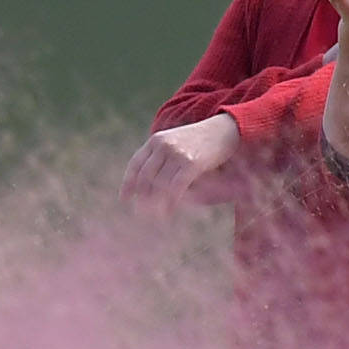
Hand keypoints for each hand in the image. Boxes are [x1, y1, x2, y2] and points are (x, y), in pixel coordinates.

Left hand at [123, 111, 243, 207]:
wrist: (225, 129)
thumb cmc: (200, 141)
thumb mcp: (176, 142)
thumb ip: (161, 158)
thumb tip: (148, 187)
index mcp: (156, 140)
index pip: (135, 164)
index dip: (128, 184)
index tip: (124, 200)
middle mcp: (163, 145)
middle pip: (145, 178)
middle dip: (142, 199)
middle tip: (141, 215)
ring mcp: (176, 153)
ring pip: (159, 185)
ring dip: (155, 205)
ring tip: (155, 219)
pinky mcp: (191, 163)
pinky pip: (175, 188)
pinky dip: (170, 203)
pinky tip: (169, 212)